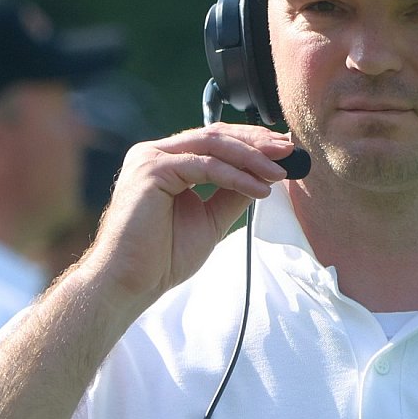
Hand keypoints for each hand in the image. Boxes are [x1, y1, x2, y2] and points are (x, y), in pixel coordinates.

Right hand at [86, 123, 296, 306]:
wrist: (130, 283)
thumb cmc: (161, 258)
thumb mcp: (210, 220)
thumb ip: (232, 194)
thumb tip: (264, 176)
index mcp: (166, 162)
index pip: (213, 141)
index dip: (250, 142)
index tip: (281, 151)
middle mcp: (155, 154)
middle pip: (214, 135)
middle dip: (255, 142)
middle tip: (287, 149)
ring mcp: (150, 159)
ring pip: (211, 145)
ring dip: (251, 157)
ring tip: (279, 171)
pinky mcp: (150, 170)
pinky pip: (204, 167)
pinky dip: (235, 176)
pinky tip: (258, 188)